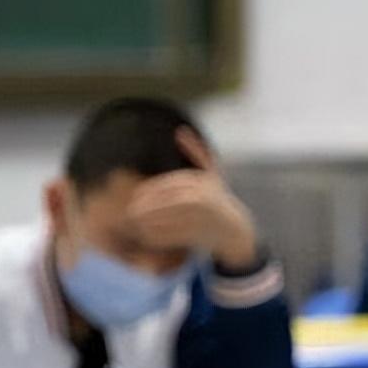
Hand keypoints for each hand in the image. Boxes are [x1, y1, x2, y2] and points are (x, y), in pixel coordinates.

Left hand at [124, 127, 257, 268]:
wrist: (236, 230)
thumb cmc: (219, 198)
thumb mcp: (211, 172)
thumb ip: (196, 151)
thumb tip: (181, 131)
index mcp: (200, 183)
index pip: (167, 187)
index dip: (148, 192)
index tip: (135, 198)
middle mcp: (201, 199)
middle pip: (166, 203)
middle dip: (146, 207)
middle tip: (131, 211)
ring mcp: (201, 218)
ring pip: (167, 220)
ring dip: (149, 222)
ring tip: (136, 223)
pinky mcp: (199, 236)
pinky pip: (172, 236)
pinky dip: (158, 236)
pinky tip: (147, 235)